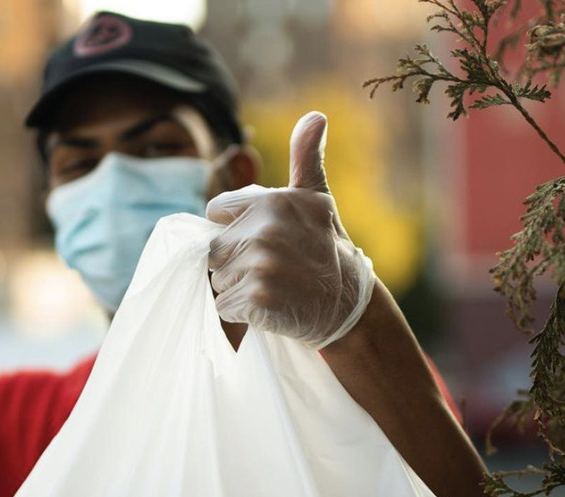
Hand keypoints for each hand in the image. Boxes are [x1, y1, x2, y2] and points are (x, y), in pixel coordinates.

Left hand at [206, 112, 374, 348]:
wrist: (350, 306)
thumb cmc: (327, 250)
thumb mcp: (317, 200)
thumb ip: (306, 158)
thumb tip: (315, 116)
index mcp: (272, 203)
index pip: (216, 212)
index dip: (233, 229)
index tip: (260, 240)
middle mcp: (264, 231)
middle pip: (214, 250)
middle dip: (234, 262)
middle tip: (270, 268)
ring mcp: (260, 266)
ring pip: (217, 279)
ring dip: (238, 288)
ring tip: (272, 286)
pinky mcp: (257, 299)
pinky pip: (224, 307)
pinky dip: (242, 313)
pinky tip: (270, 307)